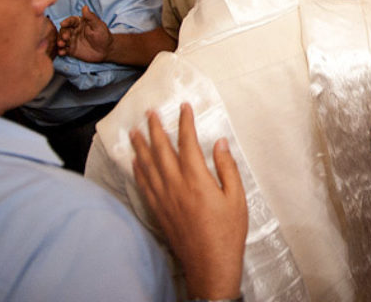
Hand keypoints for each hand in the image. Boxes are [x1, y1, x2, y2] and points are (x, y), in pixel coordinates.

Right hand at [57, 5, 112, 62]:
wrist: (106, 50)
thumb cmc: (103, 35)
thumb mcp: (98, 26)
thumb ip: (91, 17)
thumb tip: (85, 7)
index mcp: (80, 23)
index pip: (71, 21)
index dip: (67, 21)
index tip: (63, 23)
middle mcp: (74, 31)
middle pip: (64, 30)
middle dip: (63, 33)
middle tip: (65, 37)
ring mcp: (72, 40)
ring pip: (62, 40)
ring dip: (60, 41)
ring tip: (61, 44)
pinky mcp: (71, 50)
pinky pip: (64, 49)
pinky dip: (61, 51)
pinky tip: (61, 52)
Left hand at [131, 104, 246, 300]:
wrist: (210, 264)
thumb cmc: (227, 231)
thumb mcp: (237, 197)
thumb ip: (227, 168)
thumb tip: (219, 143)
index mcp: (197, 179)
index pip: (187, 143)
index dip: (185, 122)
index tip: (183, 107)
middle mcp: (176, 185)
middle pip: (161, 151)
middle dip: (155, 129)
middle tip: (149, 113)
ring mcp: (164, 199)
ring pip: (147, 166)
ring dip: (140, 147)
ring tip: (134, 132)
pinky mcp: (158, 211)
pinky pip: (144, 185)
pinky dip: (138, 170)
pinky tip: (135, 162)